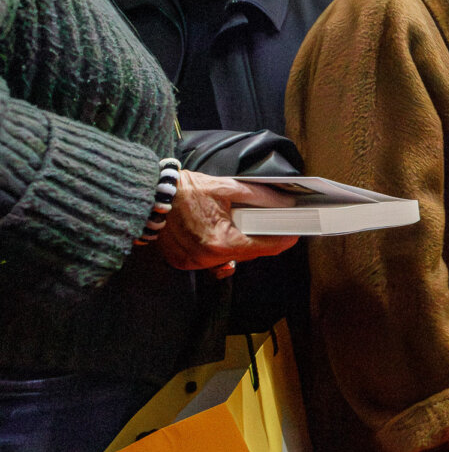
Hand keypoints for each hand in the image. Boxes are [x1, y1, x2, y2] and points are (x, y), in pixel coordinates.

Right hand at [155, 171, 298, 271]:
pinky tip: (215, 233)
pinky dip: (217, 249)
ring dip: (238, 245)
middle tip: (269, 223)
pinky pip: (210, 261)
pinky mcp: (182, 263)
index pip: (265, 247)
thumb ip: (260, 197)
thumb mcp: (227, 188)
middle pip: (249, 254)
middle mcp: (208, 258)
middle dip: (261, 239)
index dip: (284, 239)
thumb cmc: (186, 190)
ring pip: (230, 258)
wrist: (149, 193)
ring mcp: (194, 263)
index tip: (295, 233)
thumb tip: (285, 202)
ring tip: (235, 224)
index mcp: (222, 241)